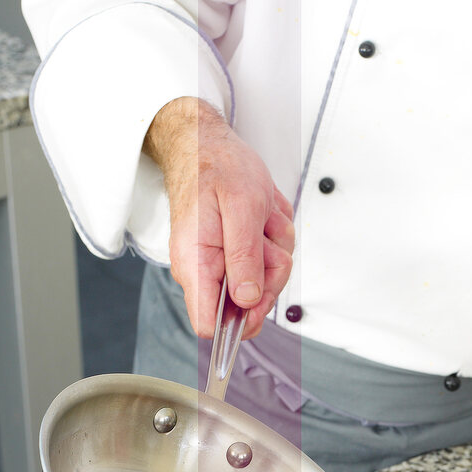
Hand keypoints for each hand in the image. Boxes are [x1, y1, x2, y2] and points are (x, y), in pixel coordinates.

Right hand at [143, 97, 294, 338]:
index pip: (209, 326)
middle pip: (248, 308)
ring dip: (275, 249)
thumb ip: (244, 256)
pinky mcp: (236, 258)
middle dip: (269, 273)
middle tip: (264, 236)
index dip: (238, 323)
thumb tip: (246, 300)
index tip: (257, 297)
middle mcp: (205, 272)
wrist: (208, 145)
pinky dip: (274, 240)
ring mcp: (221, 266)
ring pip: (265, 283)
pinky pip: (268, 264)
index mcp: (196, 265)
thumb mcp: (242, 207)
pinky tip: (262, 219)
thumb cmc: (218, 168)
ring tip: (261, 218)